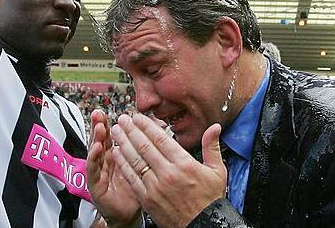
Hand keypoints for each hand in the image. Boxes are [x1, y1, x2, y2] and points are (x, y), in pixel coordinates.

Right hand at [87, 110, 139, 227]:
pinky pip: (92, 169)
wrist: (129, 214)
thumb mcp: (140, 166)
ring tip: (99, 126)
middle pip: (100, 139)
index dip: (112, 122)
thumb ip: (145, 149)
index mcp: (115, 155)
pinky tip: (96, 147)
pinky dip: (93, 157)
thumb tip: (157, 129)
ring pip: (95, 151)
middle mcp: (105, 161)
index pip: (112, 136)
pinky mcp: (94, 184)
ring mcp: (98, 172)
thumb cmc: (135, 190)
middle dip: (99, 125)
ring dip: (96, 137)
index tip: (111, 110)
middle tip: (99, 113)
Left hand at [110, 114, 225, 227]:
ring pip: (135, 160)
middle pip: (145, 146)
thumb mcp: (217, 171)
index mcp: (184, 164)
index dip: (147, 126)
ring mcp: (156, 187)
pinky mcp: (147, 199)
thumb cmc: (210, 199)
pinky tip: (117, 154)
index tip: (138, 117)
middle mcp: (168, 173)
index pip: (160, 139)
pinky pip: (132, 178)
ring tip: (116, 131)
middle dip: (131, 130)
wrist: (203, 225)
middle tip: (122, 119)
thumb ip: (212, 146)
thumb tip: (215, 126)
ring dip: (123, 143)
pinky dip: (123, 164)